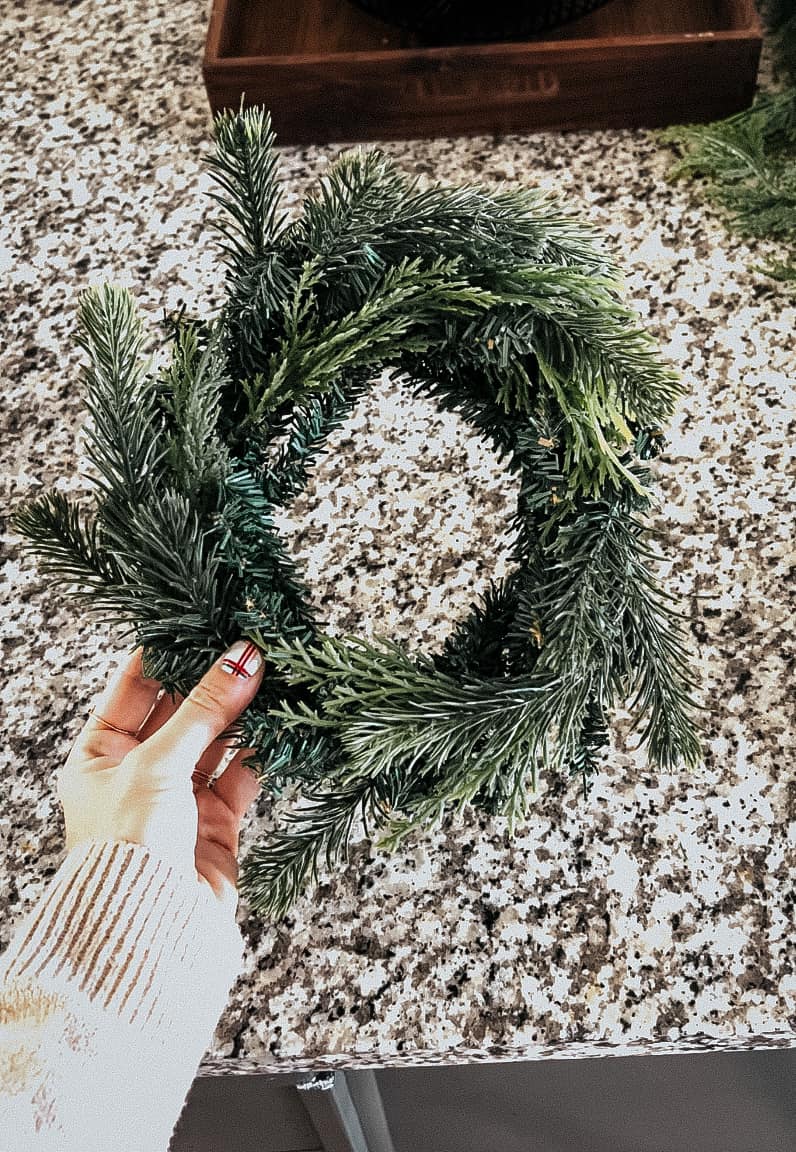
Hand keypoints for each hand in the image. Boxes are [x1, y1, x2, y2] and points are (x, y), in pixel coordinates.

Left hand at [56, 641, 263, 916]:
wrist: (150, 928)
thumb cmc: (128, 847)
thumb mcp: (157, 763)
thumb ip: (205, 709)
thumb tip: (241, 657)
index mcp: (99, 753)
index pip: (136, 686)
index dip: (170, 652)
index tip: (204, 620)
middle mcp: (138, 771)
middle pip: (182, 709)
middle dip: (214, 678)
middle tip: (250, 642)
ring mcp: (179, 796)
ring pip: (217, 738)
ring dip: (243, 710)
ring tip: (275, 673)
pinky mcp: (216, 820)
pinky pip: (242, 772)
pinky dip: (262, 748)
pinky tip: (281, 721)